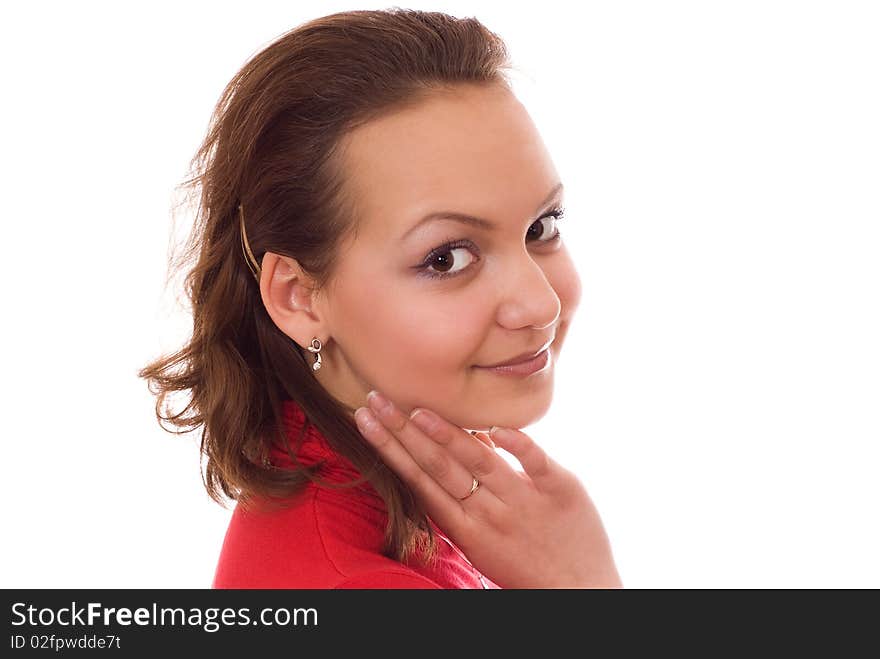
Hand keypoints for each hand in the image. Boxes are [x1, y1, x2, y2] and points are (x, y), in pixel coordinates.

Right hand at [354, 390, 622, 588]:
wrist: (581, 595)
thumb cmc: (527, 566)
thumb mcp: (483, 540)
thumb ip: (464, 498)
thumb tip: (446, 443)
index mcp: (466, 528)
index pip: (419, 481)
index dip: (390, 449)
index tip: (365, 419)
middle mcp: (489, 514)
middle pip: (438, 467)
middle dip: (401, 431)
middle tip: (374, 399)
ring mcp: (525, 502)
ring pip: (479, 460)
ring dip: (446, 434)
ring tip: (416, 410)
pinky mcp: (562, 490)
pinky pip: (536, 461)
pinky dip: (516, 443)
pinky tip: (494, 428)